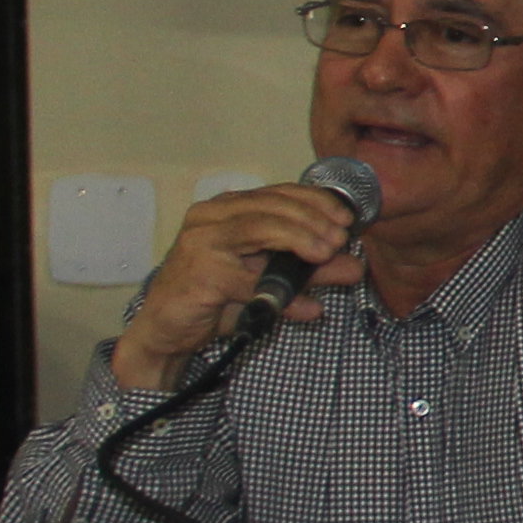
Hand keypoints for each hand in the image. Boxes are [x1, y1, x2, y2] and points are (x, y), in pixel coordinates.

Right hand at [106, 178, 368, 389]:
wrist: (168, 330)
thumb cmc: (216, 297)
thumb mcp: (271, 279)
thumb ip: (309, 270)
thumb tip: (355, 267)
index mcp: (226, 209)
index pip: (278, 193)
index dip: (316, 201)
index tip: (346, 218)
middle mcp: (210, 217)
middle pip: (271, 206)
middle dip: (312, 220)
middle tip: (340, 239)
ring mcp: (200, 243)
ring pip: (258, 228)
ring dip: (299, 239)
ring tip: (327, 256)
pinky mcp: (199, 275)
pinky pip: (249, 281)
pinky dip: (284, 296)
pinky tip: (308, 308)